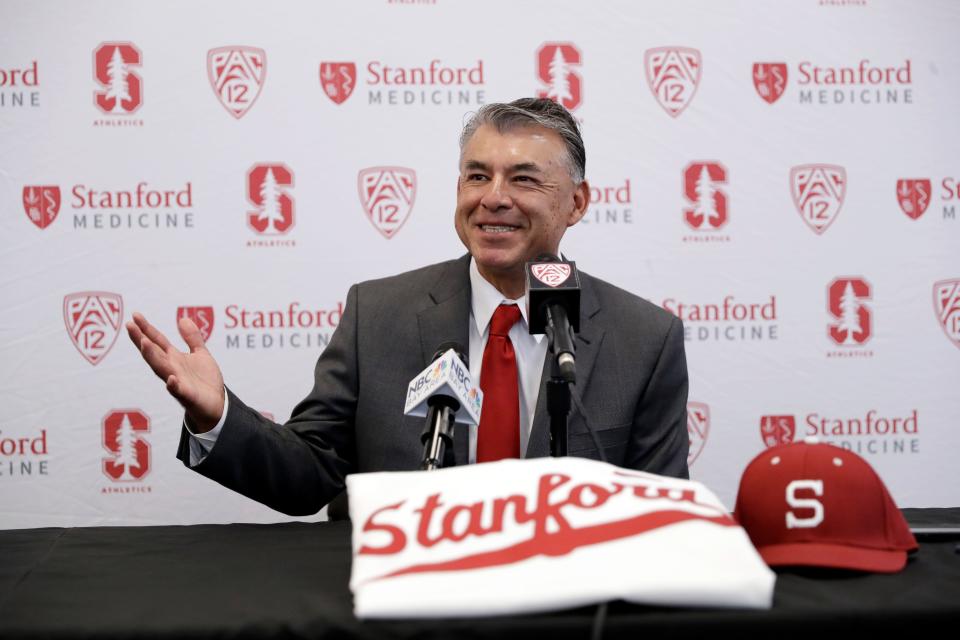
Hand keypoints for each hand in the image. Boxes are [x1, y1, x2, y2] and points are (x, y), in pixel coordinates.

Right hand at [126, 312, 225, 432]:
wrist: (216, 404)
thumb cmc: (205, 381)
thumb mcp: (201, 354)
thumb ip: (192, 338)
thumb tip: (183, 319)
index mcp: (174, 358)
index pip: (157, 341)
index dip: (146, 328)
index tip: (135, 315)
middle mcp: (171, 369)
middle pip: (153, 353)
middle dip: (141, 340)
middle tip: (130, 326)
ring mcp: (177, 382)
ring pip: (161, 369)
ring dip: (152, 357)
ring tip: (144, 343)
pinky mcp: (187, 396)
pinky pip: (178, 391)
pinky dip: (173, 385)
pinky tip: (171, 378)